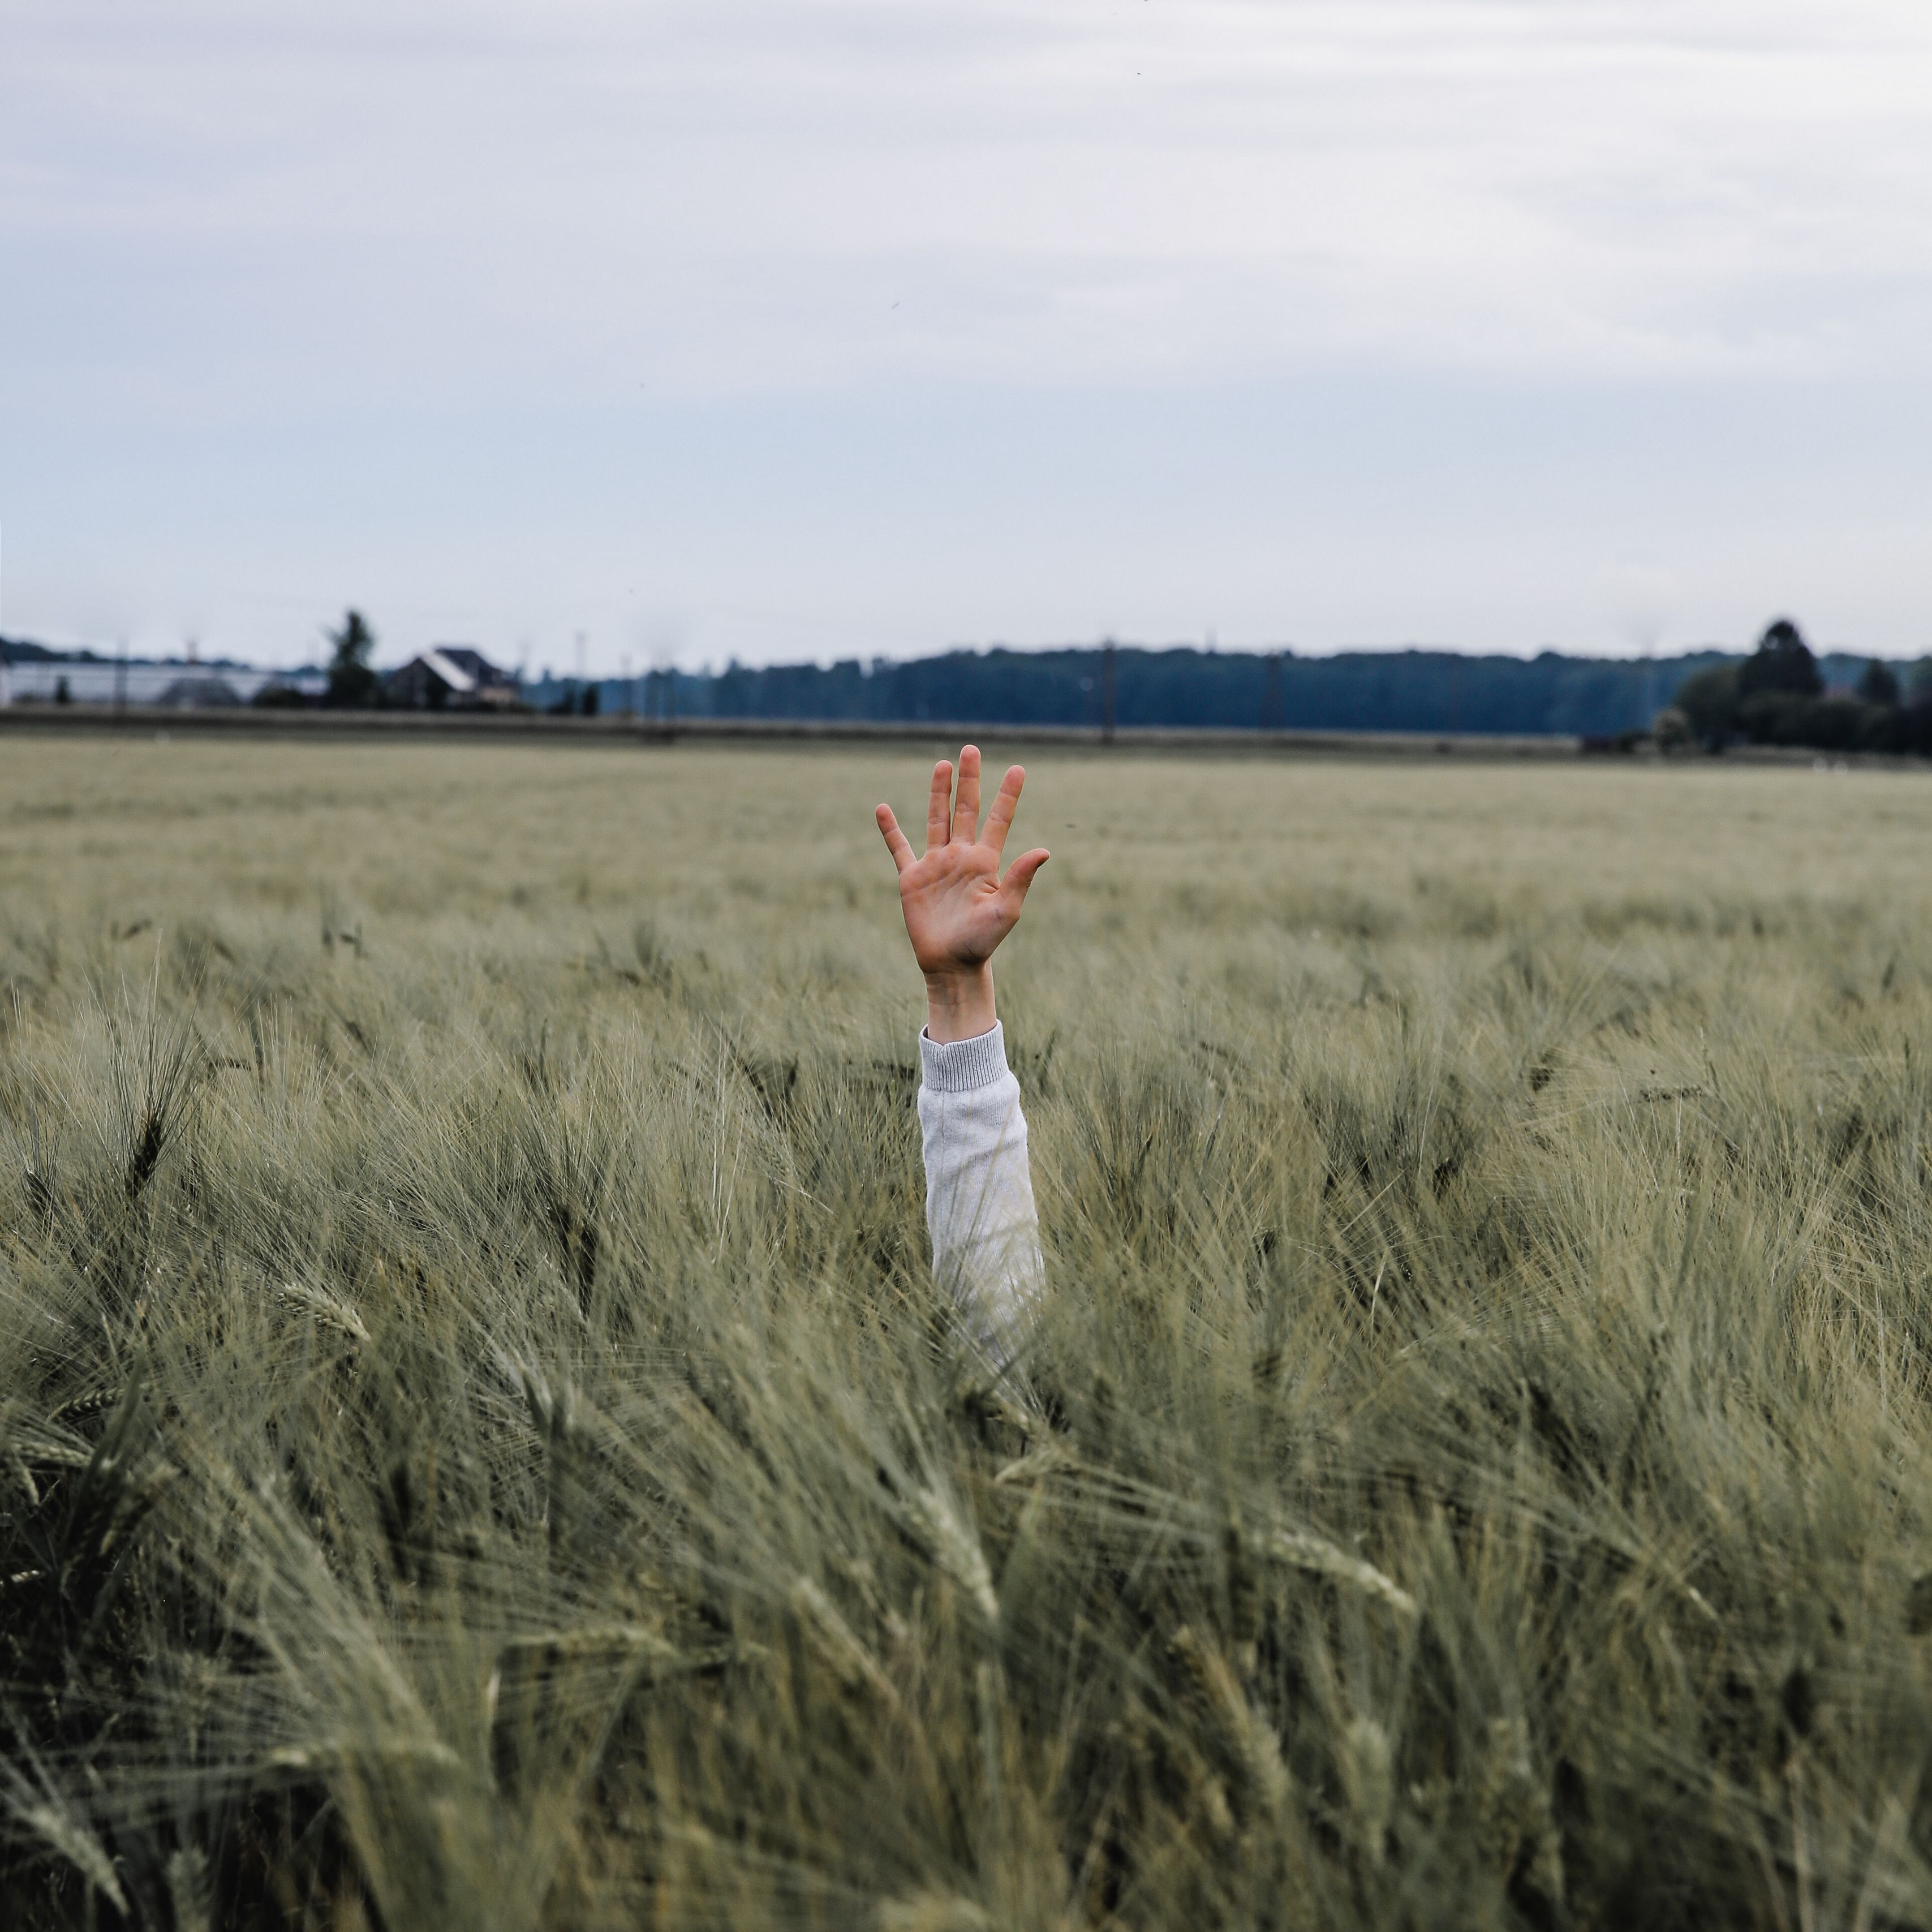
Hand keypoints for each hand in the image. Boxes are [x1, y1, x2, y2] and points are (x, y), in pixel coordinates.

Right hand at [876, 745, 1049, 1041]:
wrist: (952, 965)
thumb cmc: (983, 942)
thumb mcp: (1006, 910)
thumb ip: (1019, 879)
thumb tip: (1044, 850)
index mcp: (986, 862)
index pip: (999, 820)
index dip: (1007, 795)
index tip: (1017, 768)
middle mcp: (962, 857)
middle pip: (966, 809)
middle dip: (969, 780)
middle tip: (970, 749)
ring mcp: (936, 865)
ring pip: (937, 819)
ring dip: (939, 793)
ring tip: (943, 765)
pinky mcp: (912, 878)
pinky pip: (899, 848)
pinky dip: (890, 830)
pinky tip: (883, 809)